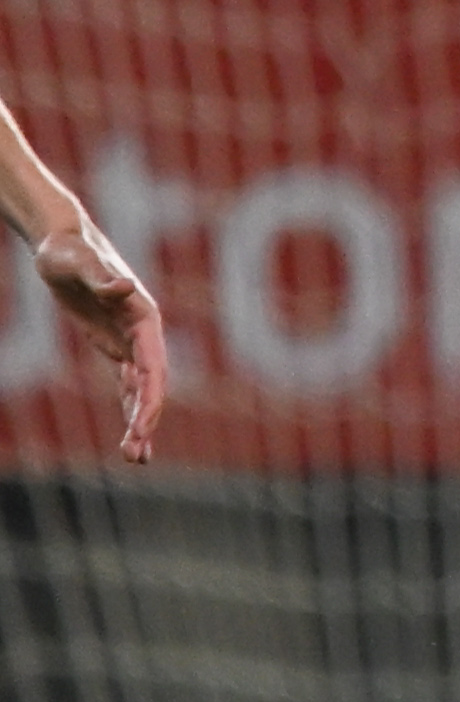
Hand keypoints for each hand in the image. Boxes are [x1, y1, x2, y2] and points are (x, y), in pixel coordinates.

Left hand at [34, 217, 163, 462]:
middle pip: (152, 386)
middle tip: (136, 456)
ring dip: (140, 423)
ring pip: (141, 390)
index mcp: (145, 318)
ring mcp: (130, 342)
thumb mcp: (79, 263)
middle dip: (145, 421)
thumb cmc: (68, 250)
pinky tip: (131, 435)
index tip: (142, 428)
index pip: (154, 368)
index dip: (150, 400)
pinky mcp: (113, 346)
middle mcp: (144, 334)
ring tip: (135, 459)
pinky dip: (129, 408)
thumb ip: (102, 278)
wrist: (62, 243)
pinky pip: (126, 384)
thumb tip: (124, 287)